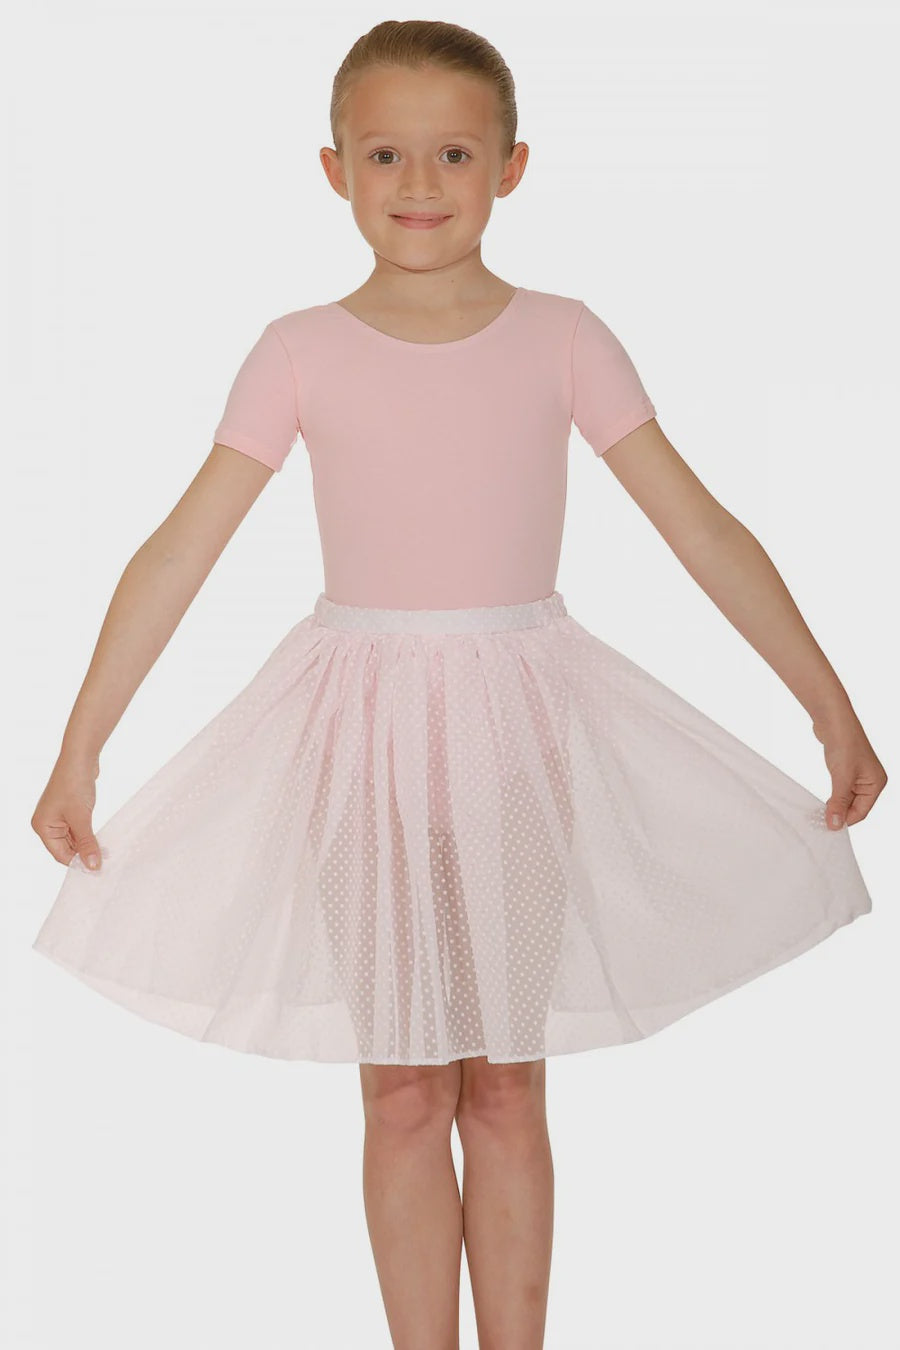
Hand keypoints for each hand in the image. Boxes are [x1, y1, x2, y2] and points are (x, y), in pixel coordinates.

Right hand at [31, 751, 102, 869]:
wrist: (80, 757)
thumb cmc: (74, 784)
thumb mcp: (81, 818)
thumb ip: (87, 843)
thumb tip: (92, 866)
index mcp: (42, 827)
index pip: (60, 854)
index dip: (78, 863)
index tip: (97, 870)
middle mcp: (47, 823)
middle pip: (66, 848)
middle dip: (84, 854)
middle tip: (104, 862)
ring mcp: (58, 816)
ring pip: (74, 840)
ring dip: (88, 844)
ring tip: (105, 852)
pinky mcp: (69, 810)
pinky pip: (78, 829)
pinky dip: (88, 834)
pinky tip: (101, 839)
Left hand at [811, 710, 887, 828]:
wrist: (833, 719)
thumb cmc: (844, 743)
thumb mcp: (842, 778)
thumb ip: (839, 802)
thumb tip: (835, 825)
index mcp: (876, 784)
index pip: (861, 812)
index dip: (845, 820)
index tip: (828, 827)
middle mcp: (871, 780)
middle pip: (855, 807)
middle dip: (839, 813)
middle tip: (821, 821)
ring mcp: (859, 775)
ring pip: (846, 799)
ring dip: (834, 805)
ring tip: (820, 812)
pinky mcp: (847, 769)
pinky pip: (840, 789)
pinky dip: (832, 795)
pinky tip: (822, 800)